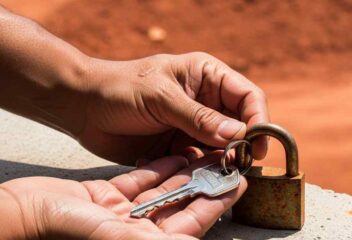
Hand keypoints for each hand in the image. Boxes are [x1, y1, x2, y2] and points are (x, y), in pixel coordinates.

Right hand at [0, 155, 246, 238]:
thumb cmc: (64, 229)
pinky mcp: (108, 197)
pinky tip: (173, 154)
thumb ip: (150, 239)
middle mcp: (139, 230)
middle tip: (227, 163)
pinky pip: (140, 181)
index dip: (218, 202)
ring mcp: (123, 213)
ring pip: (163, 190)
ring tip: (205, 153)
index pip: (194, 221)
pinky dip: (157, 168)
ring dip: (184, 172)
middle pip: (182, 204)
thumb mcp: (114, 234)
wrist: (22, 214)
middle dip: (205, 183)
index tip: (238, 183)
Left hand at [80, 52, 268, 163]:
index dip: (258, 118)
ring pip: (222, 146)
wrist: (84, 108)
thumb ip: (198, 116)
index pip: (246, 96)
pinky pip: (201, 161)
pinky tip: (197, 173)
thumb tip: (238, 134)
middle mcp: (205, 101)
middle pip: (240, 124)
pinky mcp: (180, 146)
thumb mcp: (160, 96)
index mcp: (206, 76)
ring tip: (220, 172)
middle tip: (240, 163)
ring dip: (224, 160)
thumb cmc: (120, 88)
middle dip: (243, 144)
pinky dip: (203, 169)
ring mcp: (193, 125)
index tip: (257, 143)